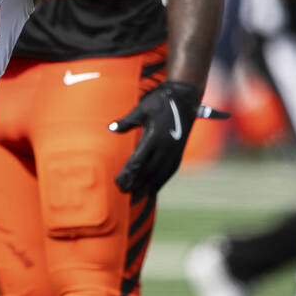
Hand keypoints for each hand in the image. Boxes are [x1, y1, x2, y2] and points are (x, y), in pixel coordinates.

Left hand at [109, 80, 200, 196]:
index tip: (118, 182)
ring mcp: (174, 152)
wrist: (184, 98)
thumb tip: (110, 129)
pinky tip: (153, 189)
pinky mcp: (179, 153)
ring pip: (160, 175)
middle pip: (148, 172)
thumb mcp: (141, 109)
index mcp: (155, 137)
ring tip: (136, 196)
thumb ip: (126, 121)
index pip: (138, 161)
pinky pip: (169, 172)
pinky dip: (160, 182)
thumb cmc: (159, 102)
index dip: (128, 174)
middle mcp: (166, 148)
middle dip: (135, 184)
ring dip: (147, 186)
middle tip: (122, 192)